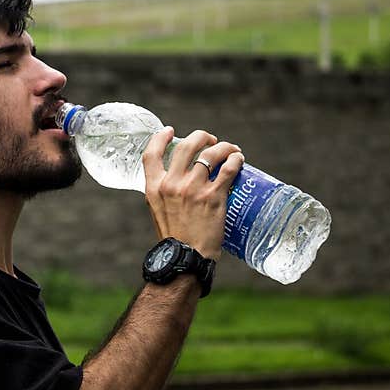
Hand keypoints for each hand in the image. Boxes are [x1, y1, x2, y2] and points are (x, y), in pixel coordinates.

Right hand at [142, 127, 244, 259]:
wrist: (185, 259)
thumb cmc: (174, 238)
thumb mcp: (158, 211)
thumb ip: (164, 193)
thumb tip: (176, 181)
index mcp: (154, 188)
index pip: (150, 154)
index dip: (160, 137)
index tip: (169, 131)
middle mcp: (172, 184)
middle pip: (186, 146)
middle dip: (201, 137)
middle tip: (210, 140)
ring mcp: (193, 189)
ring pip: (210, 153)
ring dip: (223, 147)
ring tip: (230, 150)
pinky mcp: (214, 197)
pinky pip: (228, 169)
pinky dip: (235, 160)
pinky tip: (239, 159)